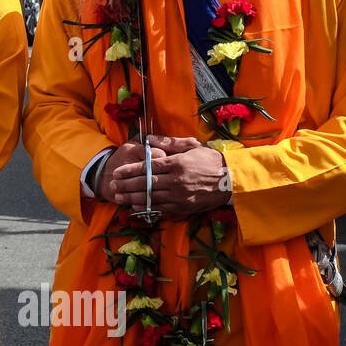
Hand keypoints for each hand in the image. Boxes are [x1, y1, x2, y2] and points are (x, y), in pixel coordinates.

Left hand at [107, 134, 229, 214]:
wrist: (232, 180)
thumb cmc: (210, 160)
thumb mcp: (191, 146)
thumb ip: (168, 142)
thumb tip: (147, 138)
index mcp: (177, 163)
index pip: (147, 167)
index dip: (129, 170)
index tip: (117, 172)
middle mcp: (176, 180)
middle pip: (145, 184)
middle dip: (126, 185)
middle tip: (112, 185)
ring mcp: (179, 195)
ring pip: (150, 197)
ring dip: (132, 197)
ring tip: (118, 197)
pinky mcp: (183, 207)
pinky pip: (161, 208)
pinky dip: (146, 207)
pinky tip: (135, 206)